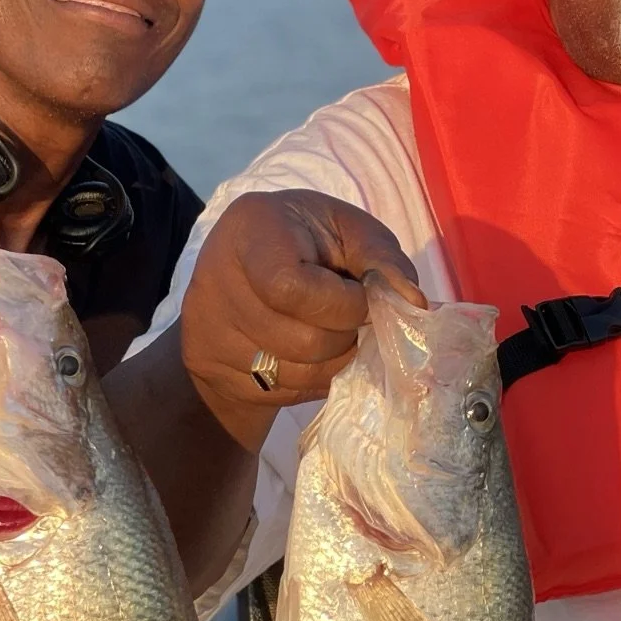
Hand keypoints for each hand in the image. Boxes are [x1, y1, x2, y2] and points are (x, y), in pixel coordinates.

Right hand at [181, 190, 423, 447]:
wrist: (240, 276)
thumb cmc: (306, 243)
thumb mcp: (346, 230)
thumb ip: (382, 257)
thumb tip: (413, 303)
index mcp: (252, 229)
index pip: (290, 288)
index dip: (340, 304)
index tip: (360, 296)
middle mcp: (217, 279)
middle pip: (301, 340)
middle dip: (345, 335)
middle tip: (351, 317)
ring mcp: (208, 328)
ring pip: (294, 373)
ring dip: (334, 360)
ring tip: (334, 332)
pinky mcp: (207, 364)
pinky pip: (281, 391)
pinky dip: (313, 379)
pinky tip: (313, 353)